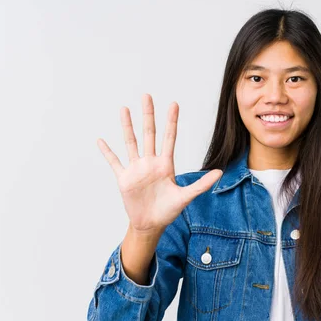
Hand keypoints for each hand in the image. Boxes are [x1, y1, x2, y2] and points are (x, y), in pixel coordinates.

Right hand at [97, 93, 222, 234]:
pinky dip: (107, 152)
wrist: (151, 225)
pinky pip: (114, 162)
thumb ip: (201, 184)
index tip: (174, 104)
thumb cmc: (168, 211)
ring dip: (127, 126)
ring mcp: (136, 169)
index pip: (169, 138)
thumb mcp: (185, 197)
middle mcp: (150, 162)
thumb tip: (219, 172)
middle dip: (148, 115)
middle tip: (147, 95)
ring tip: (124, 109)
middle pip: (149, 133)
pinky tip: (101, 140)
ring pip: (131, 142)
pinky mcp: (124, 178)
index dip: (171, 121)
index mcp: (166, 164)